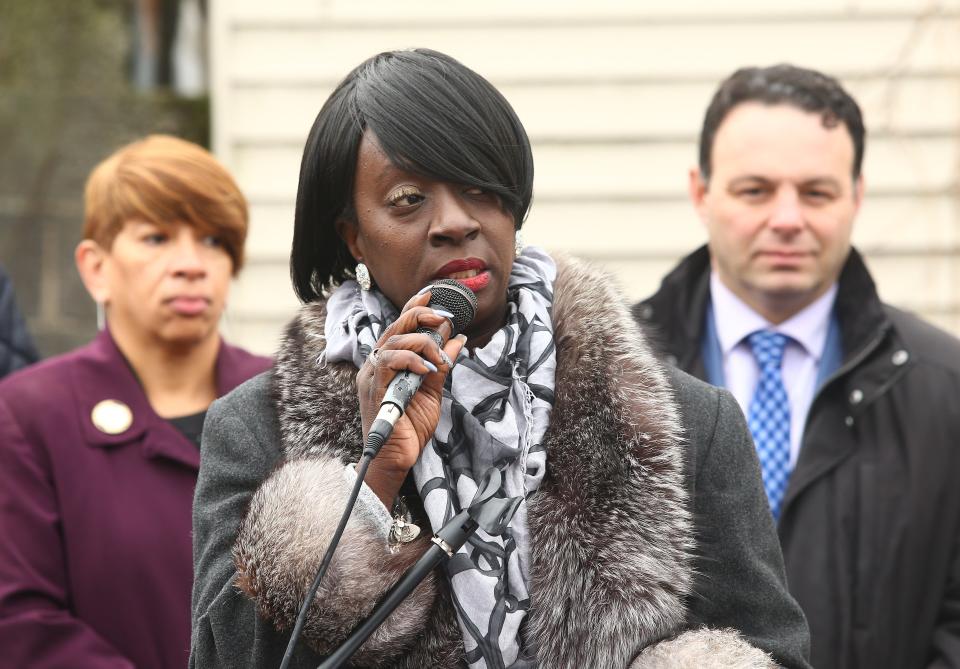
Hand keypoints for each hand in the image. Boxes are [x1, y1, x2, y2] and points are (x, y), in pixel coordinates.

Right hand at [356, 290, 467, 505]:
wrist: (395, 460)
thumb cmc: (409, 428)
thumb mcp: (433, 392)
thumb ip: (442, 366)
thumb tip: (458, 339)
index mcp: (389, 362)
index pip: (399, 326)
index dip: (415, 308)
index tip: (434, 296)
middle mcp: (377, 364)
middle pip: (395, 326)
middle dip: (421, 316)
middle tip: (443, 318)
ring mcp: (372, 375)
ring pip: (393, 340)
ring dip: (422, 342)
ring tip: (439, 358)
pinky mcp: (374, 388)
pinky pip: (389, 361)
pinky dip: (411, 359)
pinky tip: (427, 368)